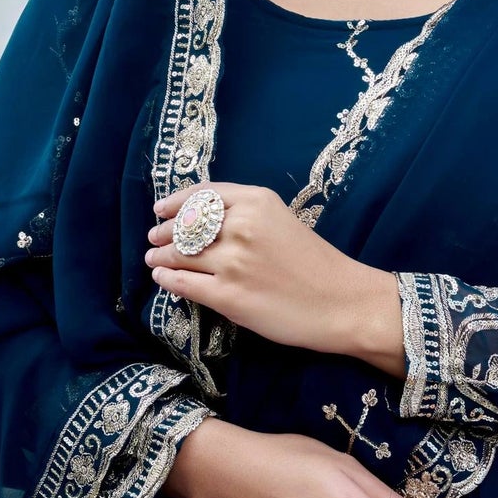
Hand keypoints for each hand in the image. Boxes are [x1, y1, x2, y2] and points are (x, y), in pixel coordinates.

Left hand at [147, 182, 405, 372]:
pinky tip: (162, 278)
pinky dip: (167, 279)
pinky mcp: (228, 295)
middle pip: (186, 225)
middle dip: (165, 232)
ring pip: (179, 255)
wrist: (343, 302)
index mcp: (257, 201)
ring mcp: (232, 261)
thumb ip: (246, 216)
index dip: (176, 203)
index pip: (202, 195)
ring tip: (153, 260)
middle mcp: (241, 225)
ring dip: (161, 257)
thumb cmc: (318, 264)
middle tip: (154, 238)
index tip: (161, 209)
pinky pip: (183, 283)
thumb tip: (201, 222)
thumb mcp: (282, 221)